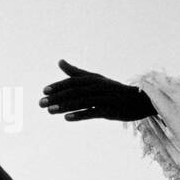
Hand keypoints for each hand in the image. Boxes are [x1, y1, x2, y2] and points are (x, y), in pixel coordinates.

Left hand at [39, 60, 154, 121]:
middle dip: (57, 97)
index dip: (58, 86)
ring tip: (50, 111)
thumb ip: (76, 72)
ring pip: (82, 102)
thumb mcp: (95, 79)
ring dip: (64, 106)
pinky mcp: (110, 110)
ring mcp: (104, 98)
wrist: (138, 100)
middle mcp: (98, 87)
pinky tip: (67, 118)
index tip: (44, 91)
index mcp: (93, 79)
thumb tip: (59, 61)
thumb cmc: (113, 89)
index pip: (72, 82)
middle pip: (74, 91)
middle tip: (41, 103)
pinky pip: (93, 112)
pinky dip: (80, 115)